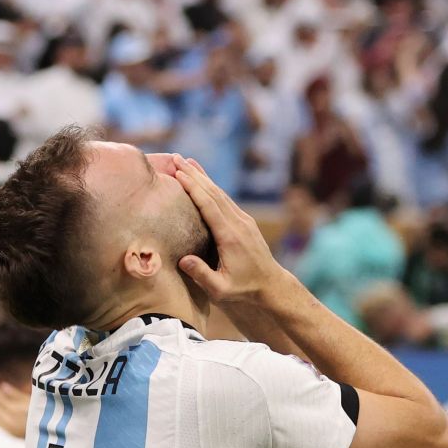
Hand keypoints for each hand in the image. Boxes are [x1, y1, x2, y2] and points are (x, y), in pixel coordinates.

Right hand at [171, 154, 284, 305]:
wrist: (271, 285)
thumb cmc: (244, 290)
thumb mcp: (221, 290)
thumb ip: (202, 275)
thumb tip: (183, 260)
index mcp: (230, 236)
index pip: (209, 206)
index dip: (194, 188)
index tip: (178, 174)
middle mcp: (238, 223)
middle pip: (214, 192)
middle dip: (194, 174)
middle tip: (176, 158)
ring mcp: (243, 220)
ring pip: (220, 192)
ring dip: (202, 176)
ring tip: (186, 161)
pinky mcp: (245, 221)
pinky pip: (225, 199)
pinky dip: (212, 186)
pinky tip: (203, 179)